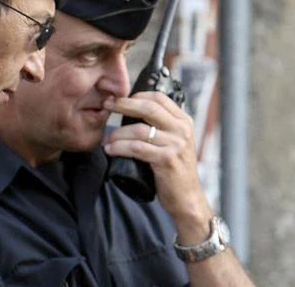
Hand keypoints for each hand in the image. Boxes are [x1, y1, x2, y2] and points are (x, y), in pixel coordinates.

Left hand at [102, 91, 212, 241]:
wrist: (187, 198)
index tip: (118, 99)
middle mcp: (182, 129)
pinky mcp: (167, 160)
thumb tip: (131, 110)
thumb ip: (159, 126)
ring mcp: (176, 144)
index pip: (158, 98)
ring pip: (139, 130)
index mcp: (183, 121)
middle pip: (148, 107)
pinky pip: (137, 148)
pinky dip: (120, 147)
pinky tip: (110, 150)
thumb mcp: (172, 142)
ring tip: (106, 140)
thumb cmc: (173, 169)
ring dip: (117, 134)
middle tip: (107, 105)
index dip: (136, 95)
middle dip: (124, 105)